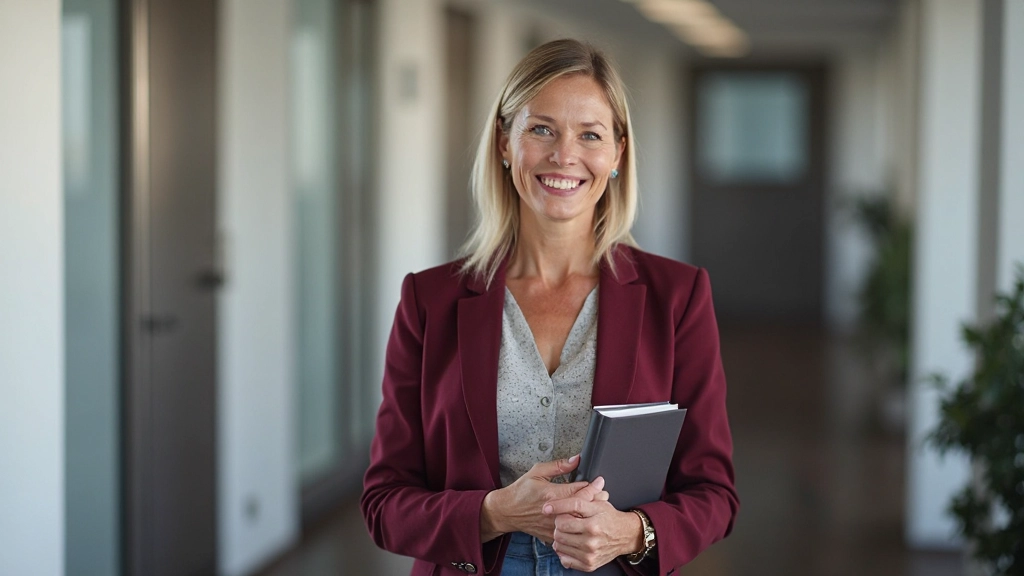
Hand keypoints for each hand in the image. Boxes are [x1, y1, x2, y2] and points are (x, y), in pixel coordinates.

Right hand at [480, 455, 600, 542]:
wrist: (506, 512)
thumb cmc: (520, 491)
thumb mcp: (537, 472)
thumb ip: (558, 466)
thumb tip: (576, 459)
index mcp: (552, 494)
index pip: (580, 490)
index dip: (594, 486)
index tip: (600, 481)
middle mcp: (555, 511)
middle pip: (583, 508)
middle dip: (597, 500)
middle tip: (604, 495)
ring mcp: (554, 525)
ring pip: (579, 522)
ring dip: (589, 514)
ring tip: (597, 507)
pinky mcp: (552, 534)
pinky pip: (569, 533)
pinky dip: (578, 526)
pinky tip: (582, 521)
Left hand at [542, 479, 643, 571]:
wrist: (625, 536)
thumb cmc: (609, 517)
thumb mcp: (599, 503)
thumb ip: (585, 494)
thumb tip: (589, 477)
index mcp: (593, 523)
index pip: (568, 513)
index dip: (555, 508)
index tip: (546, 507)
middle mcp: (591, 540)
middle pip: (560, 529)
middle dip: (560, 523)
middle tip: (566, 521)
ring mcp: (589, 554)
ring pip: (559, 544)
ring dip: (560, 537)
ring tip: (568, 532)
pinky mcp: (588, 564)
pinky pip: (564, 559)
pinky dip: (564, 551)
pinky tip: (569, 544)